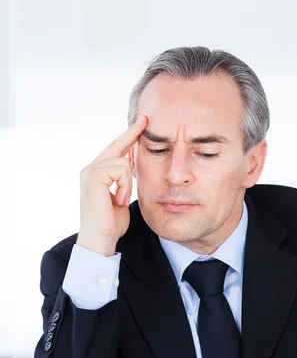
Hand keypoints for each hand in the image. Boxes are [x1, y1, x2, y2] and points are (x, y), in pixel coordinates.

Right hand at [76, 115, 147, 255]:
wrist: (100, 239)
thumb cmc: (111, 223)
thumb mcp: (121, 196)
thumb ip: (123, 180)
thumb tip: (131, 165)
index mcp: (96, 173)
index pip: (115, 149)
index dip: (128, 136)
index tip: (142, 123)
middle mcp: (90, 168)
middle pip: (117, 145)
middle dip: (132, 134)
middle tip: (145, 119)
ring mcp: (90, 171)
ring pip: (123, 162)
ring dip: (127, 183)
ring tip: (120, 199)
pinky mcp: (93, 176)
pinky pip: (121, 170)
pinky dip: (124, 186)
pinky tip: (118, 199)